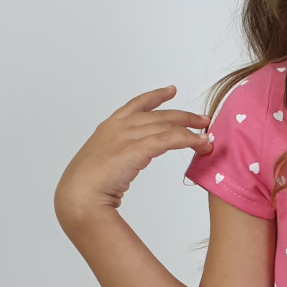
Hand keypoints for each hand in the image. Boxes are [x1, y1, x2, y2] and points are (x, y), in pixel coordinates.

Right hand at [54, 84, 211, 224]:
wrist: (79, 196)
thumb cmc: (88, 187)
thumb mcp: (104, 163)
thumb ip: (120, 155)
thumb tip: (134, 158)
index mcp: (109, 127)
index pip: (137, 105)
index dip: (156, 96)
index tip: (171, 91)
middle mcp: (118, 126)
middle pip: (159, 115)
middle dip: (184, 116)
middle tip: (202, 120)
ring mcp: (127, 136)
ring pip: (167, 126)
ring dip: (190, 129)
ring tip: (206, 136)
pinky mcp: (136, 148)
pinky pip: (169, 139)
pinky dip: (187, 140)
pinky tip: (199, 143)